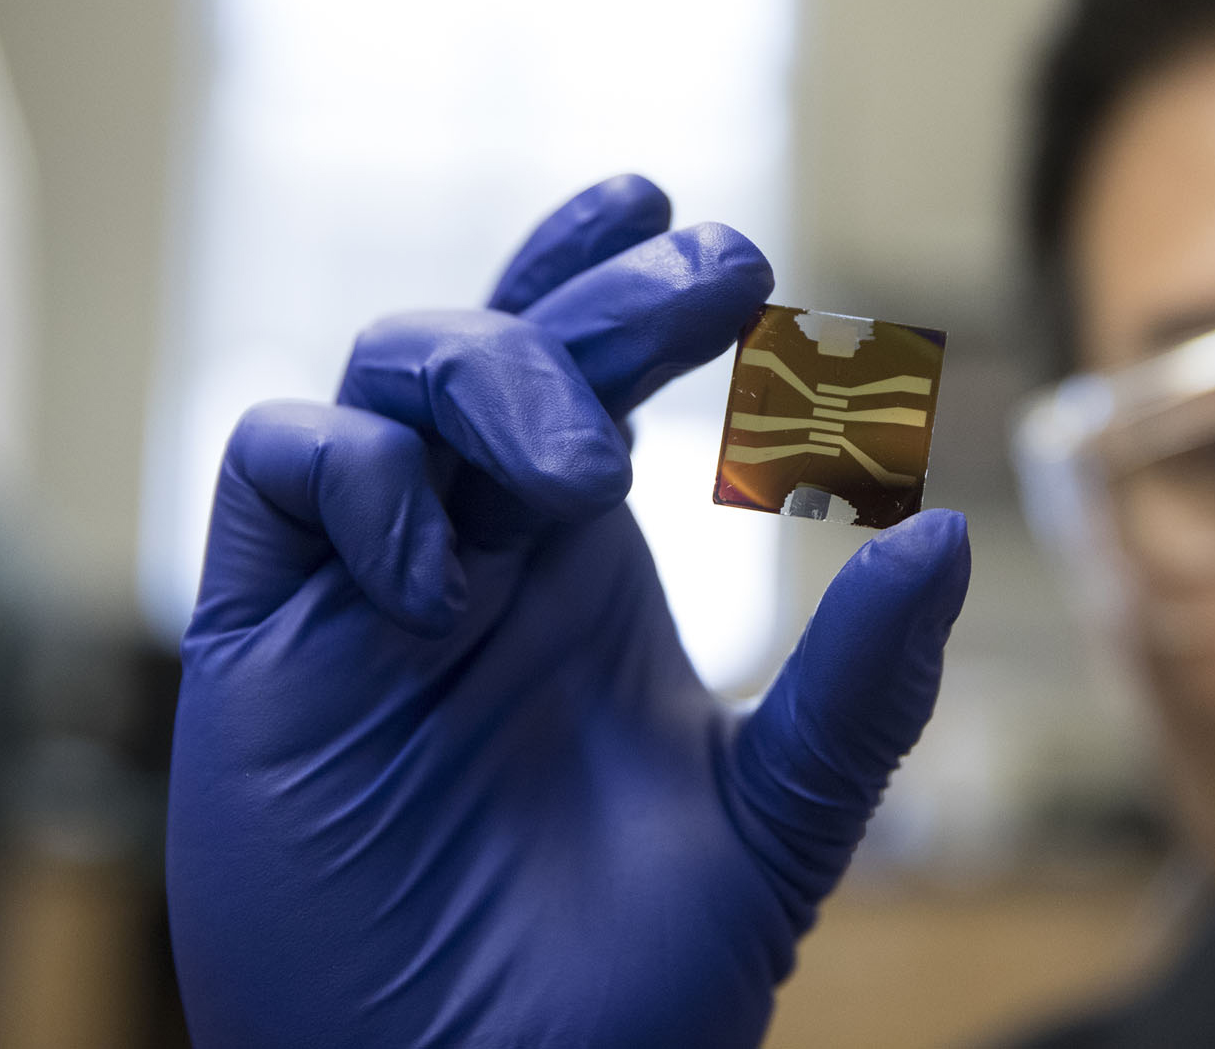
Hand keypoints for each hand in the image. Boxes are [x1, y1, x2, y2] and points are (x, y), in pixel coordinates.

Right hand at [166, 176, 971, 1047]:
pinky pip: (283, 471)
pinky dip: (362, 477)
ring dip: (492, 371)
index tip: (716, 240)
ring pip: (387, 377)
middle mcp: (475, 555)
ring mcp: (366, 588)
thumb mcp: (779, 819)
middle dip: (595, 295)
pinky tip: (443, 578)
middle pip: (497, 344)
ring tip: (587, 476)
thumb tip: (947, 532)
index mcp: (581, 569)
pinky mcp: (267, 645)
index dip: (626, 282)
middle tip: (711, 283)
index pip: (589, 374)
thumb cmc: (635, 983)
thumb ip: (863, 686)